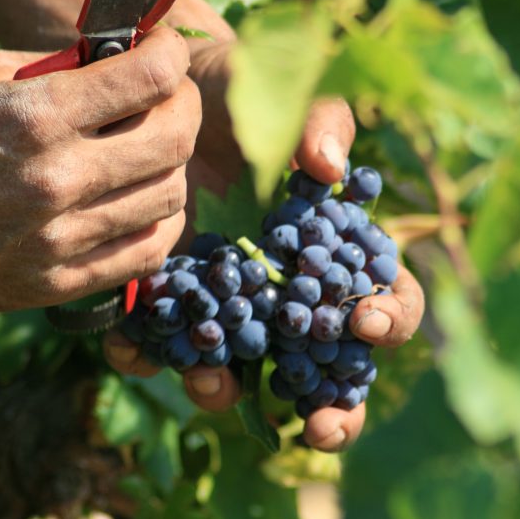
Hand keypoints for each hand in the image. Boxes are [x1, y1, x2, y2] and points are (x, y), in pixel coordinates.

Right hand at [0, 27, 199, 314]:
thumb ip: (50, 69)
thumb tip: (111, 62)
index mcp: (32, 119)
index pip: (149, 80)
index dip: (172, 55)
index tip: (166, 49)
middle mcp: (55, 182)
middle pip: (174, 140)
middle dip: (184, 106)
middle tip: (168, 97)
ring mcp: (58, 242)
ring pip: (169, 200)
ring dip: (174, 166)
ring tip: (151, 150)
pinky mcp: (54, 284)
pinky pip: (145, 255)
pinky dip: (161, 223)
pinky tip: (142, 202)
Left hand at [103, 39, 425, 452]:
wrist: (163, 89)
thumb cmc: (244, 88)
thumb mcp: (285, 92)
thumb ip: (321, 120)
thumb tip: (329, 166)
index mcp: (333, 249)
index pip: (382, 296)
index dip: (387, 316)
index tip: (364, 319)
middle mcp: (284, 289)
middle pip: (323, 367)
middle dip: (331, 409)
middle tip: (322, 430)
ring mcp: (224, 301)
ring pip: (240, 370)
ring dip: (230, 391)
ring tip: (213, 386)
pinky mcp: (166, 298)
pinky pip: (161, 344)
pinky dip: (148, 354)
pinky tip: (133, 348)